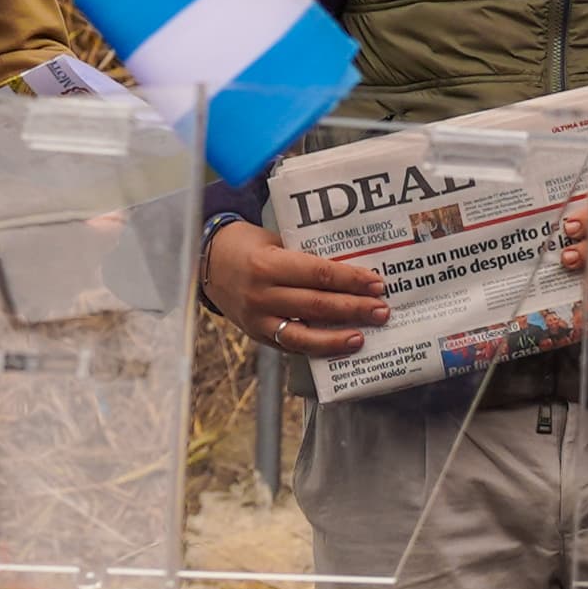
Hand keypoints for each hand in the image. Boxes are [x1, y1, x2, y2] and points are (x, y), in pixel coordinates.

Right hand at [199, 219, 389, 359]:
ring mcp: (257, 319)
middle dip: (354, 308)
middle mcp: (262, 294)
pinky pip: (290, 345)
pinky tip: (336, 346)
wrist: (206, 263)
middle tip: (381, 310)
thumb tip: (347, 273)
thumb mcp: (274, 241)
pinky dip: (315, 347)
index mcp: (268, 264)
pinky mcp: (256, 335)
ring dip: (337, 338)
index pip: (318, 274)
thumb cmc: (246, 245)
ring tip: (362, 338)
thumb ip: (304, 258)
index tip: (376, 282)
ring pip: (303, 335)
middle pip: (317, 304)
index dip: (350, 279)